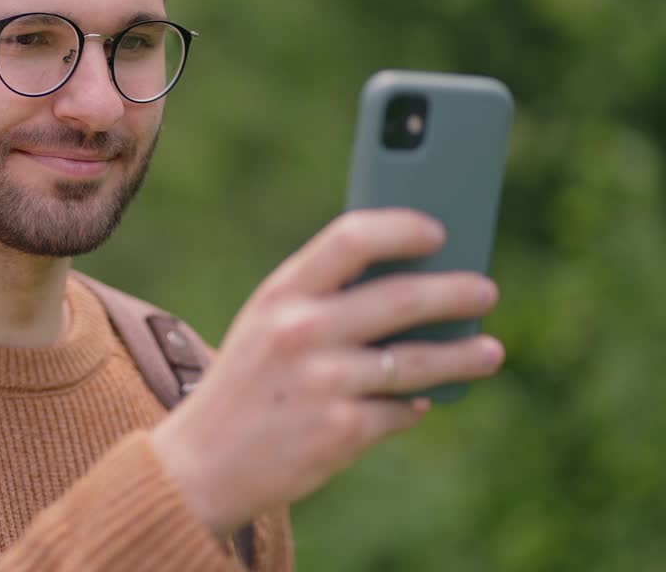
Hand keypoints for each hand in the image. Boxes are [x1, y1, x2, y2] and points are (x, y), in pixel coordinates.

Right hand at [150, 208, 504, 537]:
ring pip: (418, 361)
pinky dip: (413, 406)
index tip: (438, 232)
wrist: (204, 463)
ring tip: (489, 352)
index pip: (351, 238)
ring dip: (463, 356)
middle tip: (485, 292)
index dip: (402, 229)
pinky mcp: (342, 431)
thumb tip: (414, 283)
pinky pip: (401, 410)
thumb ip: (322, 299)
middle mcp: (301, 331)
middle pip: (403, 297)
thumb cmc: (249, 383)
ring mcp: (324, 382)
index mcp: (280, 294)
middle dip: (456, 293)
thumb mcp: (267, 326)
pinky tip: (418, 403)